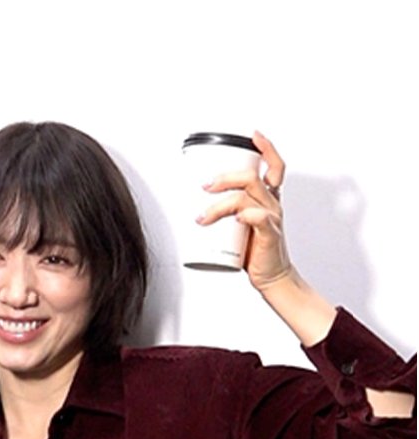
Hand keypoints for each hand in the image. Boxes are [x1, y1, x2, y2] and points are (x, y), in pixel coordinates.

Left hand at [196, 130, 292, 289]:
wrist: (271, 275)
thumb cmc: (254, 249)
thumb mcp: (239, 222)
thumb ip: (223, 209)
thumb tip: (190, 202)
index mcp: (267, 197)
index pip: (274, 167)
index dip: (267, 149)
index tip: (254, 136)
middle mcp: (271, 203)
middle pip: (251, 178)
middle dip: (225, 178)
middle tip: (205, 187)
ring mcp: (271, 218)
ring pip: (246, 199)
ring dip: (220, 205)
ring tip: (202, 217)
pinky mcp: (269, 235)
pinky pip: (261, 219)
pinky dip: (250, 216)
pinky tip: (238, 219)